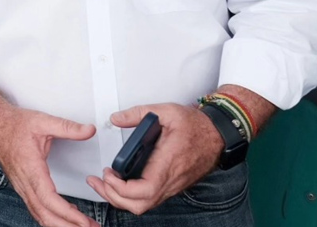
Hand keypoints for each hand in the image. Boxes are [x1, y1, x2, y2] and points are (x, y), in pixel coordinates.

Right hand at [0, 108, 96, 226]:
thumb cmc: (13, 124)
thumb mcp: (43, 121)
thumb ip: (67, 127)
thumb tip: (89, 130)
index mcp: (30, 168)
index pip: (48, 199)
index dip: (66, 213)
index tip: (83, 220)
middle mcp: (24, 181)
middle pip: (44, 214)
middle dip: (66, 225)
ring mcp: (21, 186)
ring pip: (39, 214)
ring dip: (60, 224)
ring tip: (81, 226)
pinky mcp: (22, 186)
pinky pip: (36, 208)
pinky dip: (50, 217)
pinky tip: (64, 217)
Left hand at [86, 103, 223, 214]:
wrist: (217, 135)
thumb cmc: (196, 126)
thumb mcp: (166, 111)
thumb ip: (138, 113)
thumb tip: (116, 119)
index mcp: (168, 163)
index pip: (145, 190)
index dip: (122, 189)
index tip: (109, 175)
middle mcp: (170, 180)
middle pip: (140, 205)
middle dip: (114, 197)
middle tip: (99, 181)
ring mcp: (171, 186)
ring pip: (144, 206)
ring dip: (121, 199)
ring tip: (105, 184)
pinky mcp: (171, 186)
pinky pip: (149, 199)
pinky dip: (131, 197)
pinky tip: (121, 185)